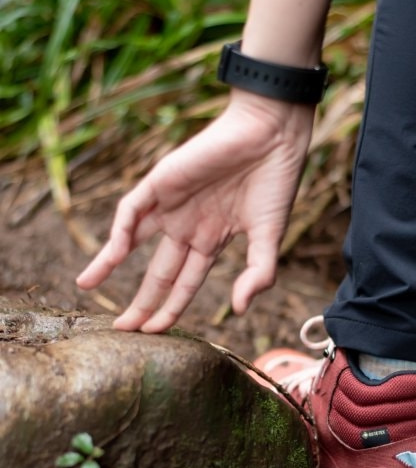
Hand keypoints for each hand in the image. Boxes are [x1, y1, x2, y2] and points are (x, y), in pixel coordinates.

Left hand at [76, 91, 314, 331]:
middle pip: (158, 271)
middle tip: (123, 329)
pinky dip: (119, 232)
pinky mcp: (161, 181)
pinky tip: (110, 256)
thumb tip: (237, 311)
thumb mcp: (270, 238)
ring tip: (88, 287)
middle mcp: (188, 226)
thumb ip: (258, 274)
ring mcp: (173, 205)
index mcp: (213, 240)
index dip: (169, 308)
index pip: (184, 283)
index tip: (154, 333)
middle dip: (141, 300)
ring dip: (108, 262)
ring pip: (132, 240)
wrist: (272, 134)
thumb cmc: (275, 182)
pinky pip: (131, 210)